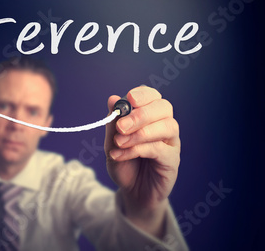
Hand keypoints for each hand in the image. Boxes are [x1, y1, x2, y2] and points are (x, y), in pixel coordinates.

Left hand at [104, 86, 180, 235]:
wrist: (132, 191)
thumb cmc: (124, 163)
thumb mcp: (112, 142)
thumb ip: (113, 122)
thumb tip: (112, 99)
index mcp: (150, 116)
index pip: (152, 96)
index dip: (142, 94)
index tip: (128, 100)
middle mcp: (164, 125)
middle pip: (164, 107)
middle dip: (141, 114)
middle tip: (121, 127)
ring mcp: (171, 142)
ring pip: (167, 126)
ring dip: (140, 133)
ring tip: (119, 142)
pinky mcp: (173, 160)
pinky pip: (160, 149)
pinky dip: (137, 149)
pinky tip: (121, 155)